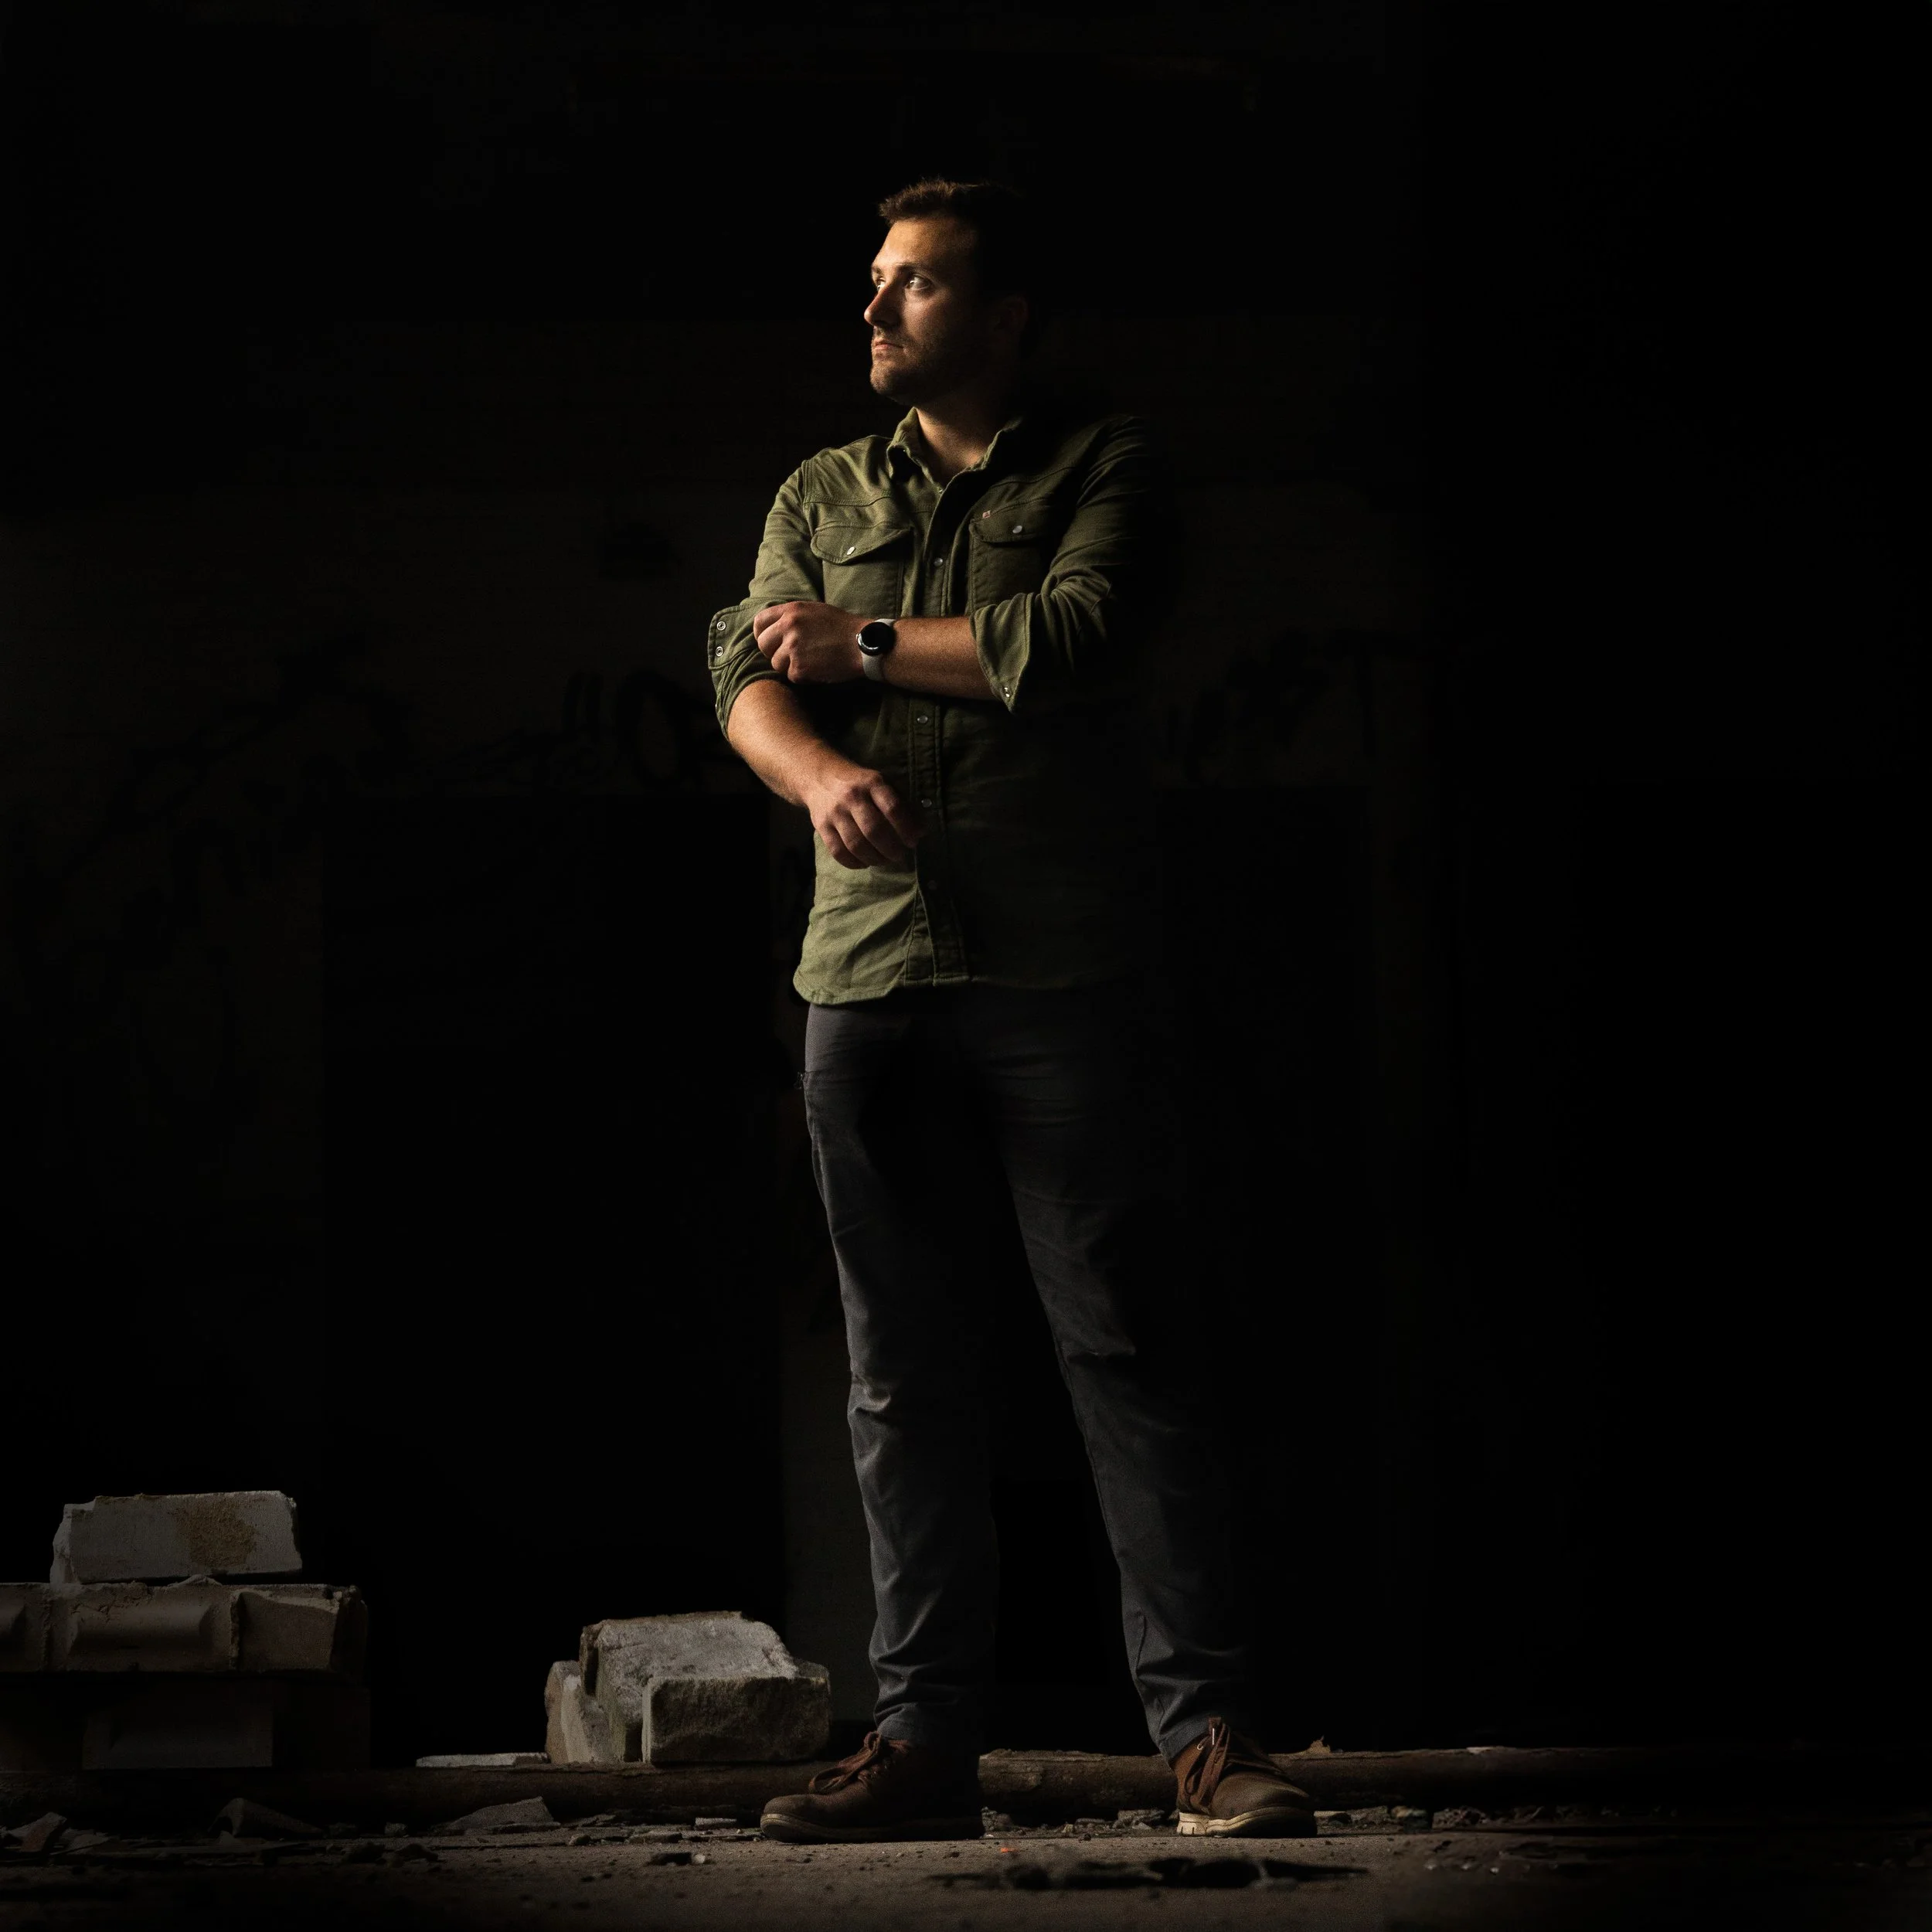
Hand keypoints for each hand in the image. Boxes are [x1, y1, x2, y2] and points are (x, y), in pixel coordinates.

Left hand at [753, 602, 864, 683]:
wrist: (862, 644)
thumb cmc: (842, 627)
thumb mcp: (815, 610)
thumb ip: (793, 616)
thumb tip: (774, 627)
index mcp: (791, 610)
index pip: (760, 622)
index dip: (762, 634)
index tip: (769, 641)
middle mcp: (789, 627)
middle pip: (763, 645)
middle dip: (773, 652)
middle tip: (790, 656)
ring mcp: (793, 647)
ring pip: (776, 664)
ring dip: (789, 666)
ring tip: (809, 661)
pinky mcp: (800, 667)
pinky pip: (791, 676)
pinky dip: (802, 676)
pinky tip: (817, 669)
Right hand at [800, 760, 923, 868]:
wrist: (820, 776)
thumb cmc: (861, 784)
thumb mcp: (884, 785)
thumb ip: (905, 806)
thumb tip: (921, 832)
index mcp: (873, 783)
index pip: (893, 808)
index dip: (906, 829)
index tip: (913, 842)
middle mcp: (852, 796)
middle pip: (874, 830)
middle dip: (891, 849)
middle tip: (899, 856)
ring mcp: (835, 812)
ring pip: (855, 844)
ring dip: (874, 859)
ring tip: (884, 860)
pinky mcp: (821, 825)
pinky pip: (837, 852)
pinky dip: (854, 863)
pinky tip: (865, 862)